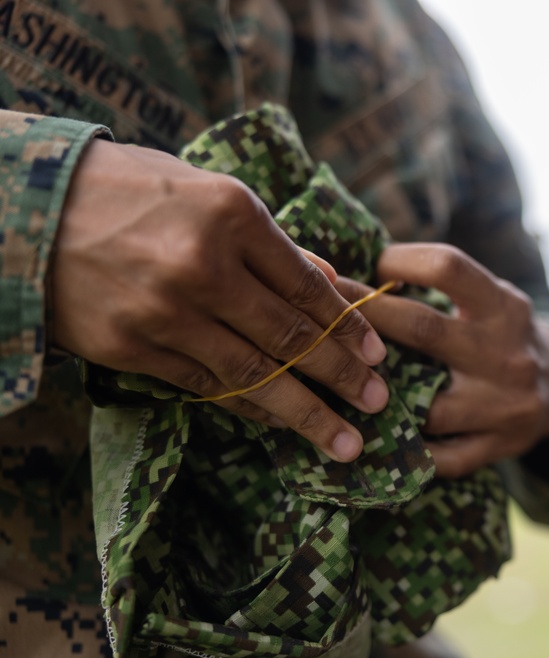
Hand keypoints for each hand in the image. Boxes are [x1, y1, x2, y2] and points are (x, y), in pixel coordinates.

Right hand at [50, 140, 389, 461]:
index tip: (378, 357)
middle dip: (342, 377)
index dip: (348, 327)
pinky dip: (247, 407)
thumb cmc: (130, 191)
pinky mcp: (131, 348)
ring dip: (306, 413)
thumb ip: (273, 243)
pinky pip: (205, 386)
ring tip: (346, 443)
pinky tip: (278, 422)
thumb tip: (331, 283)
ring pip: (254, 374)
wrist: (27, 209)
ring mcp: (166, 312)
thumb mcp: (207, 193)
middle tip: (380, 406)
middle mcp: (204, 265)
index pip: (307, 286)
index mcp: (232, 215)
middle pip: (291, 336)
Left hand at [337, 244, 548, 477]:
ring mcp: (504, 405)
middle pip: (423, 330)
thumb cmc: (503, 334)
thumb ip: (446, 285)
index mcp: (504, 306)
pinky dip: (406, 450)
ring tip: (338, 379)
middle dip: (365, 317)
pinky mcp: (498, 446)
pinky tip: (372, 437)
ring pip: (429, 405)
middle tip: (324, 310)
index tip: (371, 265)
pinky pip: (443, 457)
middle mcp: (507, 354)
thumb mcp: (491, 297)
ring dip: (379, 393)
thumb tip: (367, 264)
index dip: (401, 261)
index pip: (449, 267)